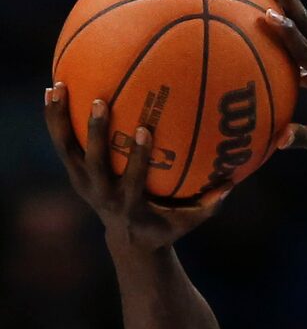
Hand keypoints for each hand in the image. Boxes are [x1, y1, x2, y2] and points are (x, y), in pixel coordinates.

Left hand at [44, 86, 226, 251]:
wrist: (129, 241)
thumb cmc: (165, 226)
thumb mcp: (188, 221)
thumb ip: (209, 204)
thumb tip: (233, 180)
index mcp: (130, 205)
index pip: (132, 179)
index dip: (137, 156)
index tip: (143, 129)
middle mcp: (102, 194)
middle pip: (95, 162)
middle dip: (97, 133)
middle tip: (101, 102)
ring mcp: (84, 184)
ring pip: (67, 150)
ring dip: (60, 119)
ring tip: (57, 86)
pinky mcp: (75, 174)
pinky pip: (62, 143)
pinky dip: (55, 118)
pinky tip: (52, 90)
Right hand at [260, 0, 306, 174]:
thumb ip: (304, 139)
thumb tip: (279, 139)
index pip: (304, 50)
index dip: (285, 33)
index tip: (266, 12)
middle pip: (305, 23)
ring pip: (306, 31)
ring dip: (287, 7)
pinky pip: (306, 51)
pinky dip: (290, 38)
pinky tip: (274, 32)